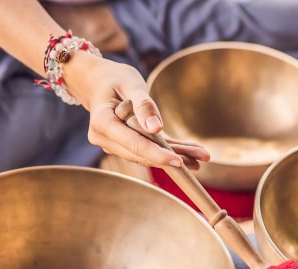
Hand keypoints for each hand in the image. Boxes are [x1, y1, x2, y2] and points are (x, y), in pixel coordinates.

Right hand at [62, 53, 210, 169]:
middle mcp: (105, 139)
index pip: (133, 144)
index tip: (177, 161)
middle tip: (201, 160)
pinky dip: (169, 150)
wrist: (95, 81)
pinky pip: (149, 149)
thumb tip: (156, 128)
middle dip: (171, 158)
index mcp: (103, 123)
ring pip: (147, 155)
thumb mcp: (129, 83)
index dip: (156, 154)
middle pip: (142, 154)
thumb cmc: (112, 77)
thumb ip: (143, 105)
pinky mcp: (124, 144)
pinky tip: (190, 155)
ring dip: (174, 156)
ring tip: (201, 158)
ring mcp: (113, 144)